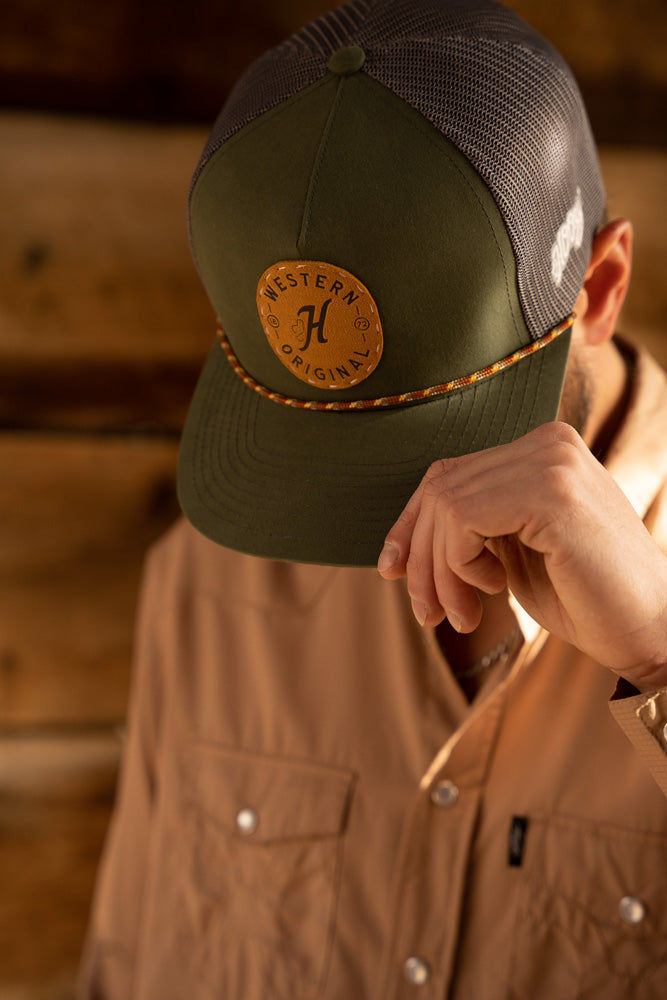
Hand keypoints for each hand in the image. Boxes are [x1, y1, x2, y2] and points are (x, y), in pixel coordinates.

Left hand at [378, 422, 666, 690]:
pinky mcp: (552, 492)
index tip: (393, 569)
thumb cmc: (584, 597)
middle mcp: (547, 441)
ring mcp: (552, 461)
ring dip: (440, 573)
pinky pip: (462, 520)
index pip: (448, 473)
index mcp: (542, 448)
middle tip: (432, 613)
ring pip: (445, 505)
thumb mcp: (511, 553)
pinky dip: (460, 566)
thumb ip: (470, 528)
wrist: (651, 631)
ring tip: (463, 615)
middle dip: (422, 558)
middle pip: (440, 487)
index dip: (410, 522)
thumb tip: (399, 543)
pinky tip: (494, 591)